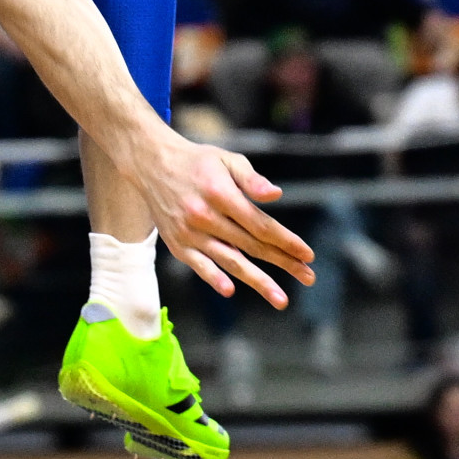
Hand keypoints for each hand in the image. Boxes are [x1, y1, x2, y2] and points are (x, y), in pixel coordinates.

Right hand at [127, 134, 314, 306]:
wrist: (150, 163)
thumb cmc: (197, 162)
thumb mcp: (226, 159)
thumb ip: (251, 178)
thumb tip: (276, 195)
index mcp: (220, 194)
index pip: (261, 224)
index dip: (286, 241)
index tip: (308, 254)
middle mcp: (205, 216)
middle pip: (252, 245)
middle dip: (283, 263)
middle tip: (308, 278)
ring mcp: (190, 233)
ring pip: (230, 261)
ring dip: (258, 281)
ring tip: (281, 299)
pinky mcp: (177, 245)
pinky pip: (199, 265)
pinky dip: (214, 278)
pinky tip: (230, 291)